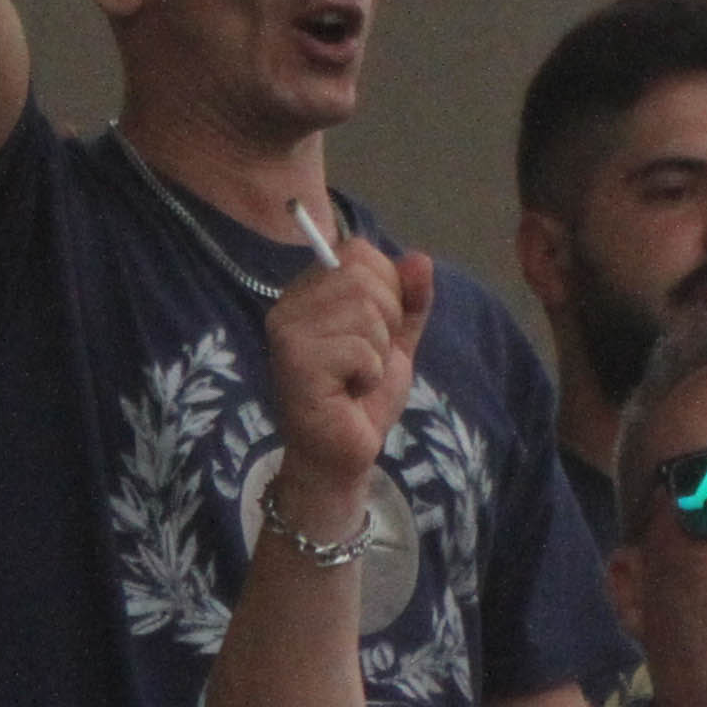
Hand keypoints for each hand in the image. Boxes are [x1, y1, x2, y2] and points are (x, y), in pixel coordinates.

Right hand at [266, 244, 433, 519]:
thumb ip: (410, 300)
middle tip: (366, 359)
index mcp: (308, 292)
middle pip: (364, 277)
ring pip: (366, 313)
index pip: (359, 251)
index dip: (387, 288)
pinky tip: (348, 393)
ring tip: (355, 379)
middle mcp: (288, 305)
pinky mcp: (295, 364)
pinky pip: (361, 350)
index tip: (377, 330)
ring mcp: (287, 333)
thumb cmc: (363, 397)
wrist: (344, 454)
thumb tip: (419, 260)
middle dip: (386, 323)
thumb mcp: (396, 340)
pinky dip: (370, 376)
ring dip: (378, 354)